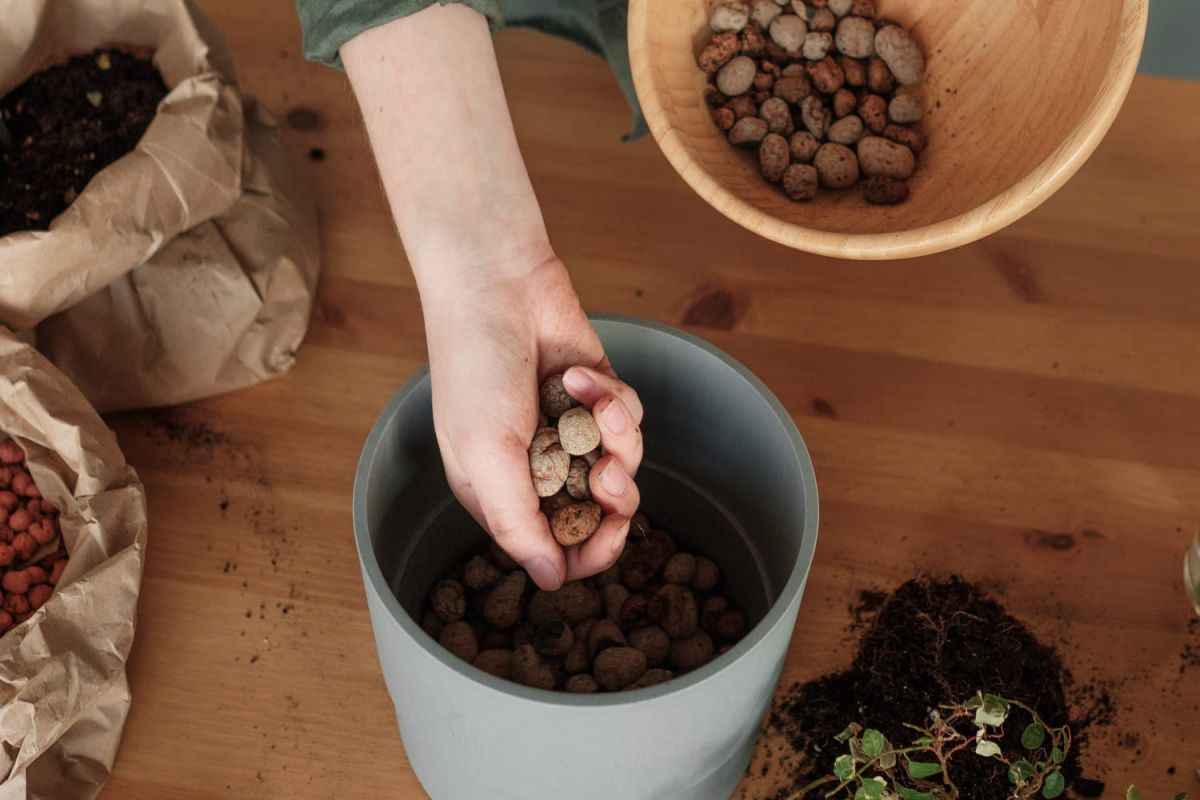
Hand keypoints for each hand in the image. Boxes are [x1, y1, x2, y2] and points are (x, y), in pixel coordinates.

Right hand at [423, 248, 642, 590]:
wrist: (498, 286)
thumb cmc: (476, 369)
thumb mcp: (485, 455)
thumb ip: (517, 523)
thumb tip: (550, 582)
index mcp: (499, 492)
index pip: (554, 548)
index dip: (589, 551)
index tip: (611, 536)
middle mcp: (537, 468)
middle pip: (598, 515)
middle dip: (613, 495)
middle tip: (611, 474)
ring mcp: (571, 432)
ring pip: (623, 465)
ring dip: (616, 437)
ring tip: (598, 406)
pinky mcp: (599, 398)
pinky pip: (629, 419)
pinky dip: (611, 397)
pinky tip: (578, 373)